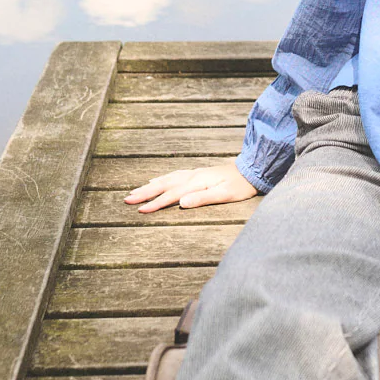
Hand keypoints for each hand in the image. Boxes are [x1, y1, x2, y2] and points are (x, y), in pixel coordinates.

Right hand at [124, 163, 258, 212]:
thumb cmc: (240, 186)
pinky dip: (161, 179)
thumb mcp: (225, 195)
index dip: (155, 203)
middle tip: (127, 200)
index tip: (140, 210)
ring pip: (166, 179)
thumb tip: (182, 202)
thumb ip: (203, 198)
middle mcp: (192, 176)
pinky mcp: (197, 174)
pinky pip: (173, 175)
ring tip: (134, 192)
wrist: (252, 169)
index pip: (171, 195)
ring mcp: (193, 174)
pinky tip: (155, 181)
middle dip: (144, 193)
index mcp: (197, 182)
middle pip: (164, 185)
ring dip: (149, 186)